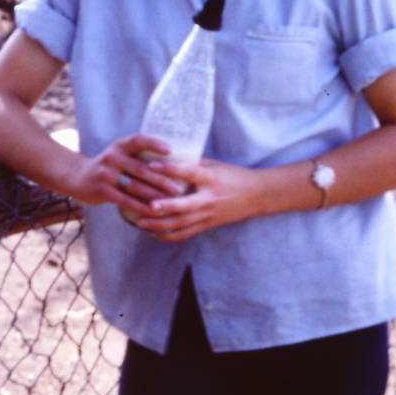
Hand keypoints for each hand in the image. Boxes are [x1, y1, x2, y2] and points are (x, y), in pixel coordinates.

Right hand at [62, 134, 187, 217]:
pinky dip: (140, 206)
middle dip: (162, 180)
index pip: (138, 140)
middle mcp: (112, 157)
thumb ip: (139, 156)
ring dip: (155, 195)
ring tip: (171, 202)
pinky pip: (125, 200)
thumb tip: (174, 164)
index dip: (154, 143)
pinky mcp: (102, 190)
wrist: (78, 177)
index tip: (171, 150)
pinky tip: (153, 212)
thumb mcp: (119, 154)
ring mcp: (106, 174)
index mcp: (120, 145)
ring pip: (135, 186)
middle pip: (142, 168)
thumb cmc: (109, 167)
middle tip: (180, 188)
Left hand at [128, 157, 262, 241]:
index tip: (151, 165)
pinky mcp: (207, 225)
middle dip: (163, 206)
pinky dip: (167, 235)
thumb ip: (191, 164)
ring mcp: (208, 215)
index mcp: (211, 179)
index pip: (189, 173)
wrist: (256, 195)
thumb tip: (164, 159)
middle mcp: (209, 198)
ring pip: (181, 223)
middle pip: (184, 206)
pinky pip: (184, 234)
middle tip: (144, 204)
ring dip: (159, 224)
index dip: (170, 169)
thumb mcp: (214, 165)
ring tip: (139, 221)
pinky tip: (151, 232)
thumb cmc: (232, 176)